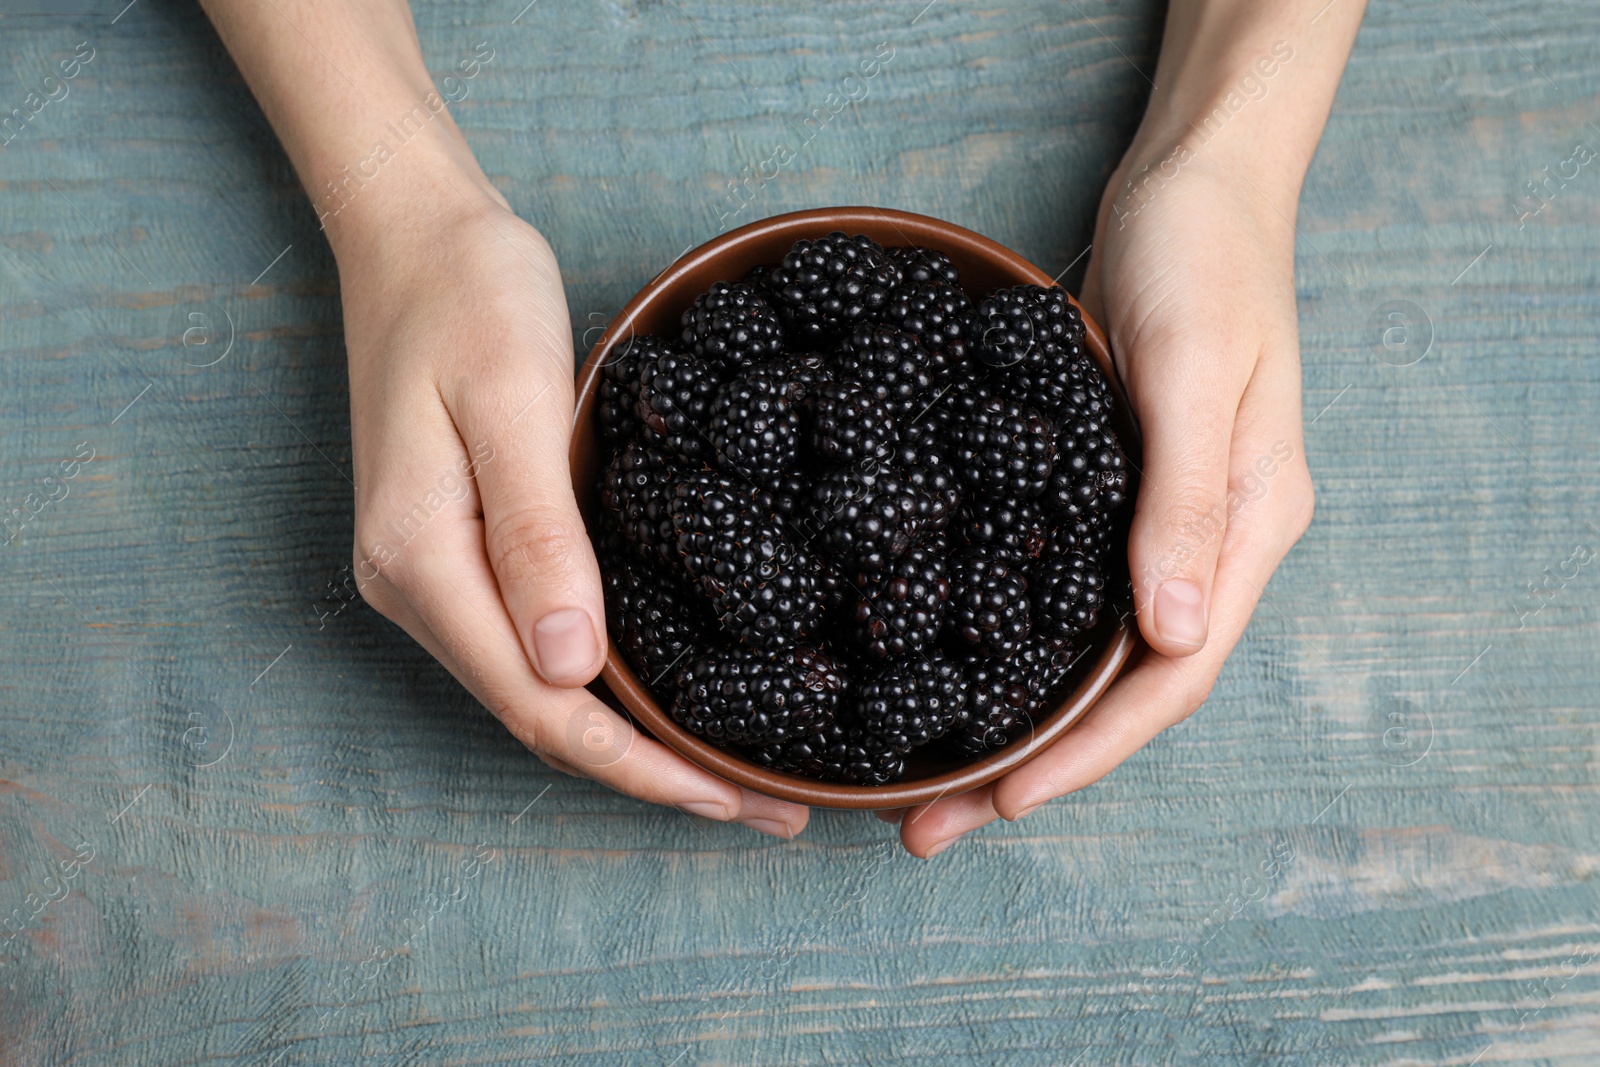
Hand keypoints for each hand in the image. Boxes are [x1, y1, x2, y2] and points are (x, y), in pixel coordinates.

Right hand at [341, 191, 808, 838]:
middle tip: (766, 807)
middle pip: (542, 717)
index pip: (540, 704)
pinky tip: (668, 696)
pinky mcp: (461, 552)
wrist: (414, 239)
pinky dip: (607, 687)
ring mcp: (434, 575)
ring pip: (542, 691)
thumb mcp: (511, 400)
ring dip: (634, 740)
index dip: (638, 765)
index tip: (729, 798)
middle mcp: (418, 587)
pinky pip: (539, 644)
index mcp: (422, 560)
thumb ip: (539, 535)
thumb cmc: (466, 298)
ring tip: (735, 772)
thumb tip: (572, 668)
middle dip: (652, 773)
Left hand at [891, 144, 1315, 856]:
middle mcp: (1204, 544)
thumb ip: (1179, 502)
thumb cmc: (1205, 258)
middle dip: (1033, 766)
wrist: (1196, 182)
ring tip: (921, 776)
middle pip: (1122, 688)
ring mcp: (1156, 520)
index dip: (1091, 751)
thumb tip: (1170, 640)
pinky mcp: (1108, 489)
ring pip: (1086, 652)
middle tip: (927, 825)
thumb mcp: (1191, 370)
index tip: (1006, 804)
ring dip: (1010, 718)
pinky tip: (940, 666)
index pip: (1172, 678)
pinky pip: (1060, 591)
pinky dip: (1006, 643)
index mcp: (1247, 528)